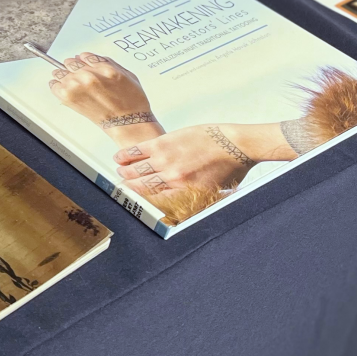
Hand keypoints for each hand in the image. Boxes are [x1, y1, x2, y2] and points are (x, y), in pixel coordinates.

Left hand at [49, 53, 162, 143]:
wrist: (128, 123)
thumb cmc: (131, 102)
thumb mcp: (127, 75)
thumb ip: (107, 63)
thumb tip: (88, 57)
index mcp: (105, 69)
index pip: (85, 55)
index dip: (84, 60)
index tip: (83, 64)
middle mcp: (90, 76)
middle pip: (70, 62)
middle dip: (74, 67)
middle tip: (77, 74)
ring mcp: (77, 87)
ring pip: (60, 72)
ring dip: (64, 75)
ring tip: (70, 82)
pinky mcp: (69, 98)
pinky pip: (54, 85)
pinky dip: (57, 85)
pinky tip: (64, 88)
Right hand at [113, 122, 295, 199]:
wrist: (238, 144)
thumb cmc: (229, 168)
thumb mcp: (212, 192)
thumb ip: (194, 200)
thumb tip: (182, 213)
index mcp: (183, 192)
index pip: (153, 199)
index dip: (139, 198)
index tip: (131, 196)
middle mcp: (172, 178)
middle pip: (141, 185)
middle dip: (129, 185)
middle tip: (121, 183)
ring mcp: (167, 159)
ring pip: (137, 168)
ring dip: (125, 171)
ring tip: (119, 170)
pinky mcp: (165, 142)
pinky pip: (140, 150)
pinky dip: (127, 154)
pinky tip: (119, 157)